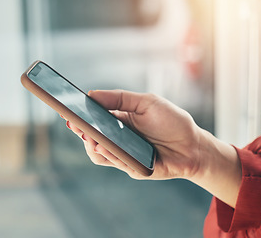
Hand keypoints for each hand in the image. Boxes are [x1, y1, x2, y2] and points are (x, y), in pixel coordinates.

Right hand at [66, 90, 202, 179]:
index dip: (80, 114)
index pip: (94, 118)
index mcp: (119, 120)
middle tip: (73, 123)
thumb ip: (120, 98)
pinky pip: (113, 162)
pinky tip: (104, 146)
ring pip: (97, 153)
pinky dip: (108, 153)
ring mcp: (123, 154)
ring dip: (91, 144)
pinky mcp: (130, 167)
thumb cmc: (172, 122)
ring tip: (89, 135)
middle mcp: (118, 137)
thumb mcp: (147, 102)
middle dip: (80, 130)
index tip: (67, 108)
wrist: (193, 146)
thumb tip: (91, 94)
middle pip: (91, 136)